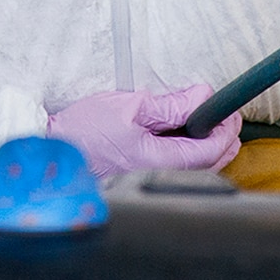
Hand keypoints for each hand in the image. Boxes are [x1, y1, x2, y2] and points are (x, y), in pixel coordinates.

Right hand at [46, 85, 243, 176]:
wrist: (51, 151)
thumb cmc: (83, 129)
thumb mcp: (130, 106)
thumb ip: (172, 104)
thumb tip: (203, 97)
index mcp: (156, 161)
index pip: (209, 151)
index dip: (225, 130)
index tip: (228, 112)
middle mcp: (157, 178)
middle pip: (208, 166)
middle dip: (223, 141)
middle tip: (224, 118)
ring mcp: (149, 182)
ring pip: (195, 171)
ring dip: (209, 149)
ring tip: (207, 126)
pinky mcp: (140, 181)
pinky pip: (177, 172)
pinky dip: (190, 156)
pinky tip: (184, 139)